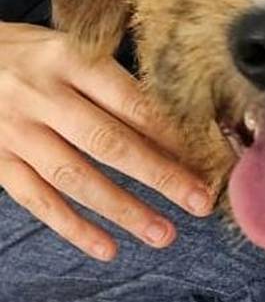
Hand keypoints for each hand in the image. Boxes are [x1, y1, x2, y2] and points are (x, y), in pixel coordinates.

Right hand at [0, 24, 212, 260]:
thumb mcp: (71, 51)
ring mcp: (16, 130)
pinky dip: (73, 228)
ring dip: (124, 210)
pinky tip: (107, 249)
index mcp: (70, 60)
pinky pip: (38, 200)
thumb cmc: (29, 56)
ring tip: (164, 235)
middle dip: (161, 177)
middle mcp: (42, 95)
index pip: (131, 103)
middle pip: (109, 142)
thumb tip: (184, 132)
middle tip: (200, 204)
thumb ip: (116, 86)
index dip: (173, 135)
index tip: (209, 161)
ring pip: (76, 177)